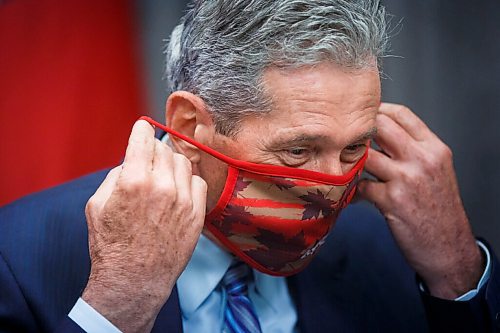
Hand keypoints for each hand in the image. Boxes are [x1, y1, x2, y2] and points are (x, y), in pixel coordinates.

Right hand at [82, 120, 206, 331]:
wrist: (135, 279)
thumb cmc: (112, 245)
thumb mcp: (97, 205)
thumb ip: (117, 175)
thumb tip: (133, 160)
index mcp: (134, 180)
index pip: (143, 137)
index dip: (141, 130)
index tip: (142, 128)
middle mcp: (162, 186)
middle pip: (164, 148)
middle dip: (154, 151)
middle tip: (147, 163)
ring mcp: (183, 200)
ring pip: (183, 162)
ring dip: (171, 164)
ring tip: (161, 178)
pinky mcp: (197, 214)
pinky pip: (198, 181)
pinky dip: (188, 180)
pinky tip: (177, 190)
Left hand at [357, 103, 483, 298]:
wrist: (449, 248)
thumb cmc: (439, 210)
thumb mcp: (436, 172)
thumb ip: (414, 150)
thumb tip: (381, 133)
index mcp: (434, 148)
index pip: (401, 114)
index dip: (377, 111)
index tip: (362, 116)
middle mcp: (422, 159)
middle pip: (380, 126)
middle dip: (359, 131)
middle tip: (346, 138)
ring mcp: (407, 179)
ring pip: (365, 154)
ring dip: (351, 160)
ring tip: (344, 166)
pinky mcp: (392, 200)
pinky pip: (360, 185)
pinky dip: (352, 189)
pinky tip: (352, 194)